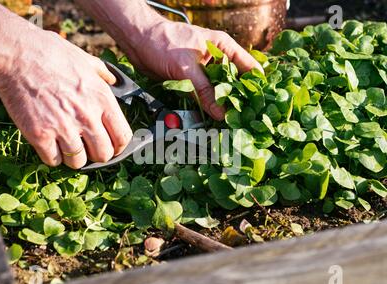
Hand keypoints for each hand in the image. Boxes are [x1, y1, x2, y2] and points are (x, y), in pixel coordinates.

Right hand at [0, 28, 131, 168]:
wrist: (17, 54)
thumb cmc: (52, 54)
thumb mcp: (87, 61)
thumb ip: (104, 74)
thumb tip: (114, 80)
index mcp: (103, 100)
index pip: (122, 138)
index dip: (118, 147)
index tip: (112, 147)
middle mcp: (87, 117)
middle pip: (103, 155)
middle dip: (97, 155)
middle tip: (88, 148)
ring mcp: (64, 128)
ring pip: (79, 162)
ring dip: (74, 157)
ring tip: (68, 146)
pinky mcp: (40, 135)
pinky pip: (54, 161)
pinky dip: (52, 157)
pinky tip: (50, 145)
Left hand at [122, 21, 263, 120]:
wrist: (138, 42)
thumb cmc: (163, 43)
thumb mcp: (187, 68)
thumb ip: (205, 91)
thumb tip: (221, 113)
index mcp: (223, 47)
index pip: (249, 67)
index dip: (256, 85)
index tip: (262, 104)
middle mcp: (218, 59)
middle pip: (236, 83)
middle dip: (240, 100)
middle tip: (247, 119)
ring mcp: (205, 71)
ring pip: (220, 92)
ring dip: (224, 106)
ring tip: (232, 122)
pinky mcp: (193, 82)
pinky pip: (205, 97)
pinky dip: (209, 107)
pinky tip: (213, 118)